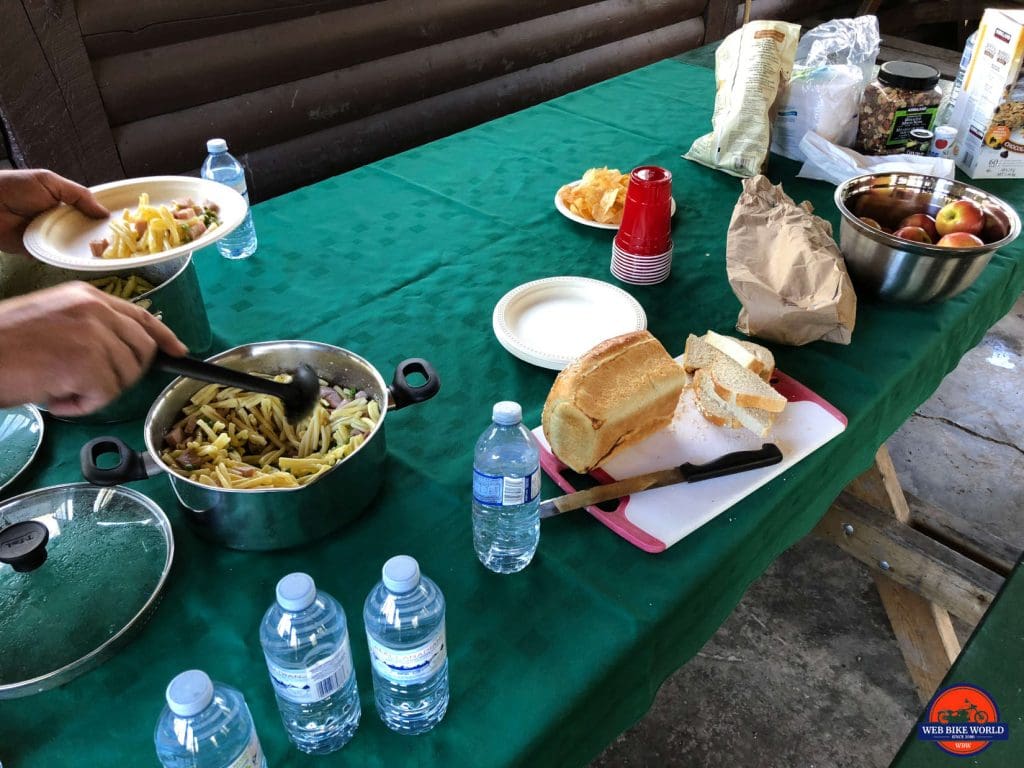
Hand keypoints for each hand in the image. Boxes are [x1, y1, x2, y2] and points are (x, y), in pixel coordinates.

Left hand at [0, 169, 107, 253]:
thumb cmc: (14, 187)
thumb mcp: (49, 181)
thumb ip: (78, 194)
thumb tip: (104, 212)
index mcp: (64, 204)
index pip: (89, 213)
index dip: (104, 219)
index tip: (121, 225)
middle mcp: (59, 221)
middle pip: (86, 232)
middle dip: (99, 237)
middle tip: (116, 242)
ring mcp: (50, 237)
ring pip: (75, 247)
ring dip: (86, 249)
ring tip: (103, 251)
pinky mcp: (40, 252)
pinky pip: (58, 258)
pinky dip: (67, 258)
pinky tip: (82, 258)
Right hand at [0, 282, 187, 415]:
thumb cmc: (5, 344)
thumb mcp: (54, 321)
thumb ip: (91, 328)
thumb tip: (123, 351)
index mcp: (88, 297)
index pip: (142, 317)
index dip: (164, 337)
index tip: (178, 351)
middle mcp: (95, 310)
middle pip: (142, 351)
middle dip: (124, 375)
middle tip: (87, 383)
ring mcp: (93, 334)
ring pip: (124, 377)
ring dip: (96, 392)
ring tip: (59, 386)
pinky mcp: (86, 362)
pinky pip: (104, 395)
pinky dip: (81, 406)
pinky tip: (55, 397)